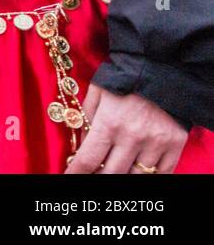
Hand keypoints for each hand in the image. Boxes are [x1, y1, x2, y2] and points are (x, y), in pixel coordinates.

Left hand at [65, 85, 187, 173]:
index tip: (69, 177)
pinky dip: (149, 176)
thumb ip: (87, 118)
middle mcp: (132, 137)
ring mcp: (155, 143)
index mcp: (108, 123)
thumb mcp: (97, 92)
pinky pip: (162, 173)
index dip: (76, 173)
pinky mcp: (175, 145)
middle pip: (111, 173)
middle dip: (98, 176)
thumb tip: (80, 144)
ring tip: (115, 170)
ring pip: (136, 176)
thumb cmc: (124, 78)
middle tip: (94, 173)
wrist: (162, 67)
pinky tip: (138, 171)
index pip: (88, 159)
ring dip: (123, 175)